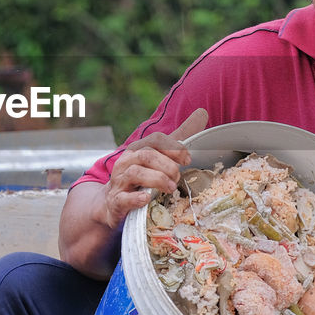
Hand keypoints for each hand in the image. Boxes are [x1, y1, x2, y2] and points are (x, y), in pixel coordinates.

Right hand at [100, 108, 207, 227]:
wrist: (112, 202)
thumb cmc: (140, 177)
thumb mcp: (159, 156)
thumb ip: (179, 138)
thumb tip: (202, 112)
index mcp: (138, 149)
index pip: (155, 140)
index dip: (174, 147)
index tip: (187, 160)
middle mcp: (126, 161)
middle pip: (147, 155)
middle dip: (167, 165)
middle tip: (178, 177)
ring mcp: (119, 181)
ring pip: (135, 173)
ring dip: (157, 179)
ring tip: (170, 188)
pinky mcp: (115, 201)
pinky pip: (123, 198)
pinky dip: (135, 198)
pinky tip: (146, 198)